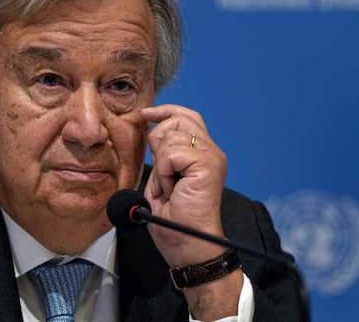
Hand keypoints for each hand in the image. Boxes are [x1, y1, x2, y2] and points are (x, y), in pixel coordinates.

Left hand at [141, 104, 227, 266]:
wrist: (189, 246)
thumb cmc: (175, 219)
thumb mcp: (164, 177)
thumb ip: (163, 152)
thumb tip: (151, 128)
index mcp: (204, 152)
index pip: (187, 115)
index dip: (165, 111)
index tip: (145, 115)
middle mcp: (212, 151)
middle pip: (179, 119)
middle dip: (159, 139)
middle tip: (162, 172)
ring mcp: (212, 157)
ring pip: (171, 136)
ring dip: (161, 163)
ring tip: (169, 186)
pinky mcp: (207, 166)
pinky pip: (171, 154)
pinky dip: (164, 172)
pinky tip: (171, 189)